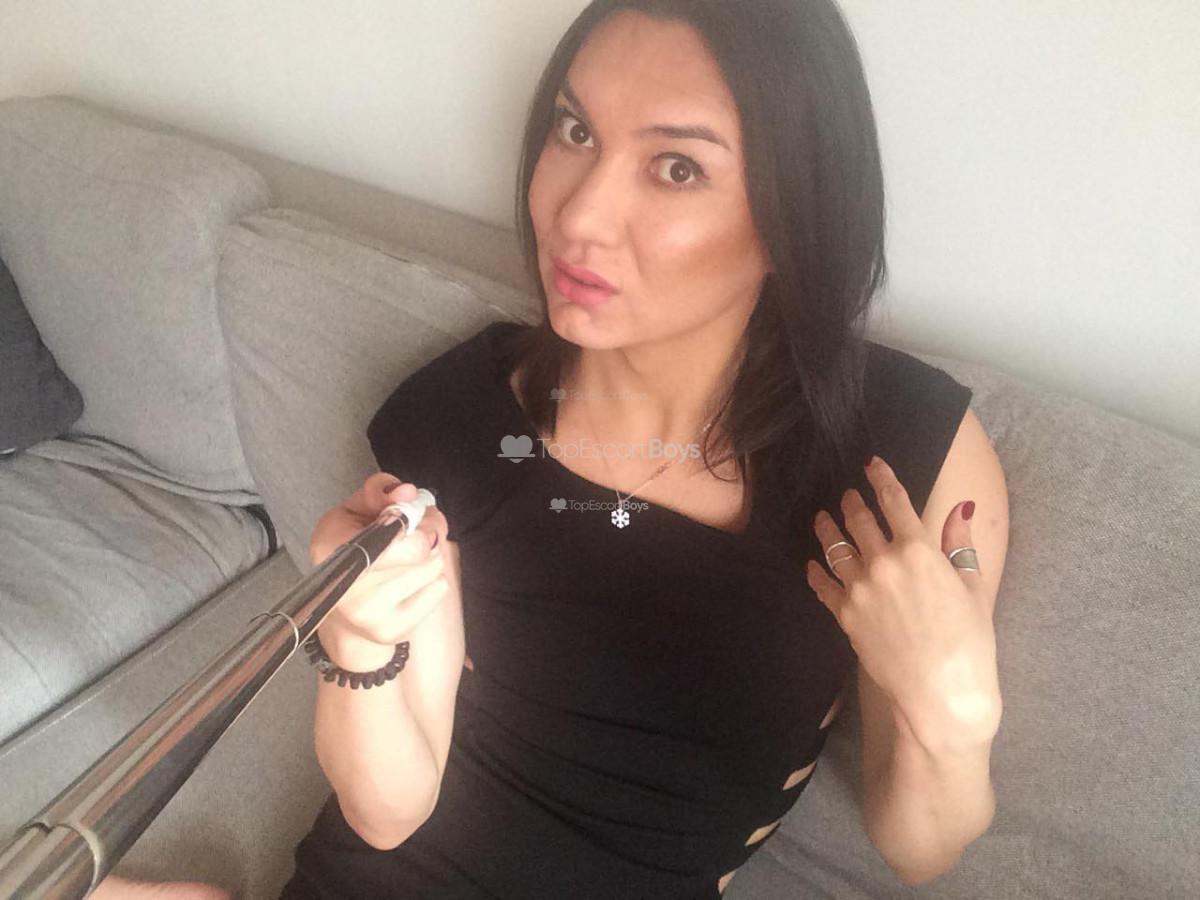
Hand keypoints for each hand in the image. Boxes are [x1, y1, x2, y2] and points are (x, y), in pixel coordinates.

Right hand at [310, 473, 453, 667]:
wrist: (345, 614)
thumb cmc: (352, 552)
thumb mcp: (353, 513)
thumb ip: (377, 493)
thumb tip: (406, 491)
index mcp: (332, 548)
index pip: (386, 533)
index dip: (408, 518)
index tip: (409, 513)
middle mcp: (347, 586)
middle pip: (418, 550)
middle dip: (428, 533)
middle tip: (421, 531)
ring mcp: (369, 613)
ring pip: (433, 567)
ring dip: (432, 555)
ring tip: (413, 557)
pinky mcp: (391, 631)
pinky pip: (438, 590)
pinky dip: (434, 581)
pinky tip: (414, 582)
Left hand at [805, 457, 1001, 748]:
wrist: (941, 693)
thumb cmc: (969, 643)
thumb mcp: (974, 588)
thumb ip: (960, 544)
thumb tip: (961, 507)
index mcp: (919, 550)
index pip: (894, 502)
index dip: (881, 479)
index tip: (872, 464)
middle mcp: (884, 563)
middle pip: (859, 521)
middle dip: (851, 503)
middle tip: (846, 495)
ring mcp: (860, 589)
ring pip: (835, 548)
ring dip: (827, 529)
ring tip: (821, 518)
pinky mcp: (845, 615)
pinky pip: (823, 586)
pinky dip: (816, 571)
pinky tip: (813, 564)